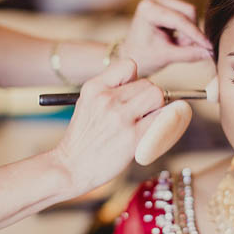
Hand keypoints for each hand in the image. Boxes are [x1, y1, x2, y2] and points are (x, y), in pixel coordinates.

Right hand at [52, 59, 164, 194]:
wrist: (70, 168)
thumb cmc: (83, 140)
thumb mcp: (87, 104)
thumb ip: (109, 91)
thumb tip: (143, 86)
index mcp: (94, 87)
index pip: (129, 65)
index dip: (137, 79)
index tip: (133, 95)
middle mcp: (106, 98)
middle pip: (148, 84)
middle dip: (150, 98)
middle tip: (143, 115)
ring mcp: (119, 117)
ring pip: (157, 97)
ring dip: (158, 110)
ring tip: (146, 123)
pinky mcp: (132, 137)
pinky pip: (161, 120)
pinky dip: (164, 124)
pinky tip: (152, 134)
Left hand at [120, 0, 213, 76]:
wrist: (130, 57)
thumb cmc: (142, 58)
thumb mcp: (166, 57)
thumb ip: (189, 54)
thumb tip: (210, 53)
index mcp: (148, 9)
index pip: (179, 20)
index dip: (196, 34)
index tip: (209, 46)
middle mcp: (153, 0)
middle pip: (188, 12)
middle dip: (191, 33)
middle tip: (186, 49)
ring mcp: (159, 1)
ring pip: (189, 14)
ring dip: (189, 33)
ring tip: (176, 46)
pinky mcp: (166, 5)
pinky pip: (186, 16)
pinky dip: (186, 31)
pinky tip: (176, 40)